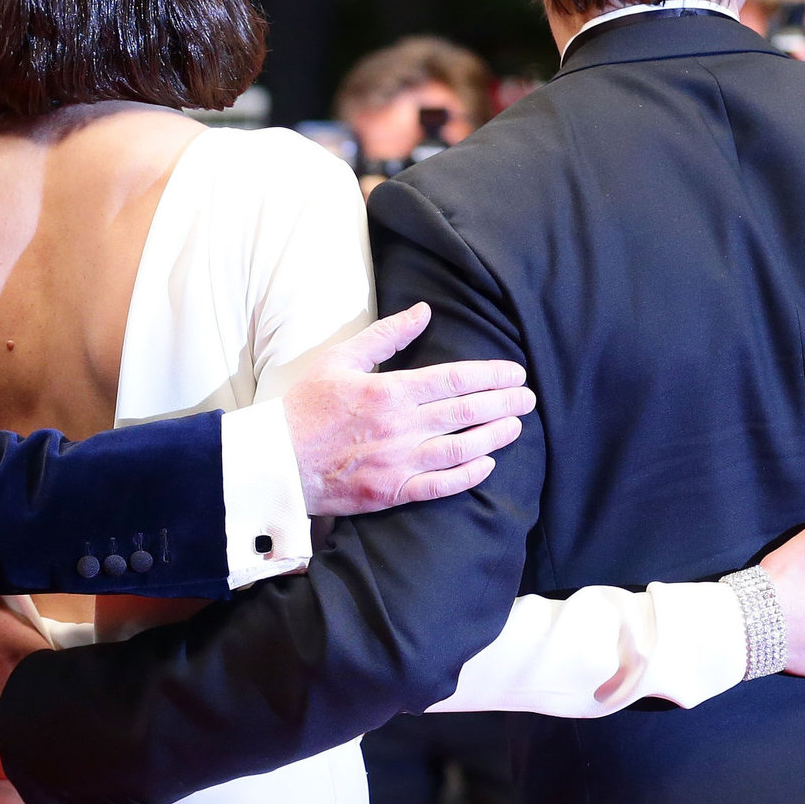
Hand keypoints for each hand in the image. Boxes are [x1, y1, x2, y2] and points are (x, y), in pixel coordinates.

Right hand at [281, 302, 533, 516]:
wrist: (276, 461)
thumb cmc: (305, 406)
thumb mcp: (340, 359)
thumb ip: (386, 336)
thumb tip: (423, 311)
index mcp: (390, 391)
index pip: (455, 379)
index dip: (491, 375)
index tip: (515, 373)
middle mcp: (401, 427)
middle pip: (466, 413)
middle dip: (504, 403)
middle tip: (528, 398)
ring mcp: (398, 462)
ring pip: (461, 449)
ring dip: (495, 436)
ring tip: (515, 426)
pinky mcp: (391, 492)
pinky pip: (440, 486)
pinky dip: (468, 476)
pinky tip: (487, 465)